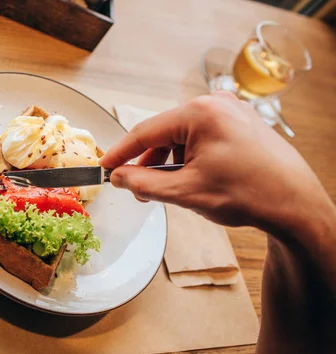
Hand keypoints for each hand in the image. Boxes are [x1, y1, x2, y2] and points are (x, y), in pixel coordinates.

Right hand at [100, 92, 332, 233]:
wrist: (296, 204)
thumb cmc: (247, 194)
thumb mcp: (185, 192)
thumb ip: (144, 183)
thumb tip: (119, 177)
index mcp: (200, 113)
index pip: (145, 131)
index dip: (121, 153)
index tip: (105, 168)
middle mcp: (215, 104)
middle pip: (164, 132)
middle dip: (148, 162)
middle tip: (137, 190)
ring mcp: (231, 111)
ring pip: (182, 136)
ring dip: (169, 162)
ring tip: (168, 190)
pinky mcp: (241, 122)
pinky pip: (201, 136)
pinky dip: (189, 157)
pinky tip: (190, 179)